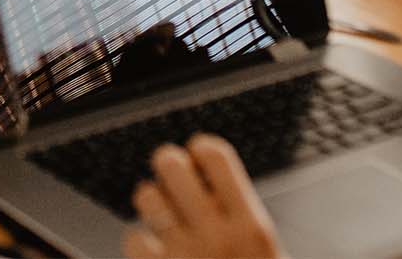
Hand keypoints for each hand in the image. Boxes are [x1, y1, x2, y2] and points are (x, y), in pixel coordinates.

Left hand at [123, 135, 284, 258]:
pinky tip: (156, 252)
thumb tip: (210, 173)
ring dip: (152, 202)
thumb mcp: (268, 257)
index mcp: (252, 227)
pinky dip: (140, 242)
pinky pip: (133, 237)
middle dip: (170, 167)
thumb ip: (242, 219)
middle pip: (170, 163)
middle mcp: (215, 236)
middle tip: (176, 183)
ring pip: (145, 195)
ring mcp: (182, 256)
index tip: (201, 162)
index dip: (202, 152)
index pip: (215, 155)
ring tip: (165, 217)